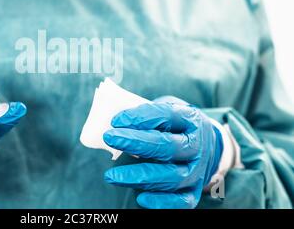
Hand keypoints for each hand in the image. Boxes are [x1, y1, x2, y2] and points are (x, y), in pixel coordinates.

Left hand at [103, 96, 222, 208]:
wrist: (205, 145)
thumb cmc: (175, 126)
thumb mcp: (165, 112)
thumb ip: (145, 115)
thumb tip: (114, 124)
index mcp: (190, 120)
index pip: (166, 115)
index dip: (140, 117)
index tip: (115, 121)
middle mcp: (196, 146)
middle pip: (167, 146)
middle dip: (135, 143)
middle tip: (109, 138)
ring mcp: (197, 170)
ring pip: (171, 176)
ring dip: (139, 176)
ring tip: (112, 175)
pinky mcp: (193, 192)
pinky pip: (180, 202)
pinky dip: (161, 202)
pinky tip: (140, 198)